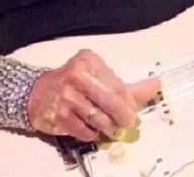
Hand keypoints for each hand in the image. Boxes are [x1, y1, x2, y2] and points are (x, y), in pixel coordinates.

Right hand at [25, 49, 159, 141]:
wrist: (36, 94)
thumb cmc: (73, 84)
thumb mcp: (97, 77)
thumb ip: (127, 85)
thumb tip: (156, 85)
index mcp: (88, 60)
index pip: (117, 85)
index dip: (129, 101)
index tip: (132, 109)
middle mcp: (76, 75)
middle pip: (110, 101)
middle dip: (123, 116)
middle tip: (127, 122)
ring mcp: (66, 96)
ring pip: (100, 118)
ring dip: (108, 126)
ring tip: (108, 125)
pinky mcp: (59, 115)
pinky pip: (86, 130)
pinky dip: (92, 133)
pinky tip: (91, 128)